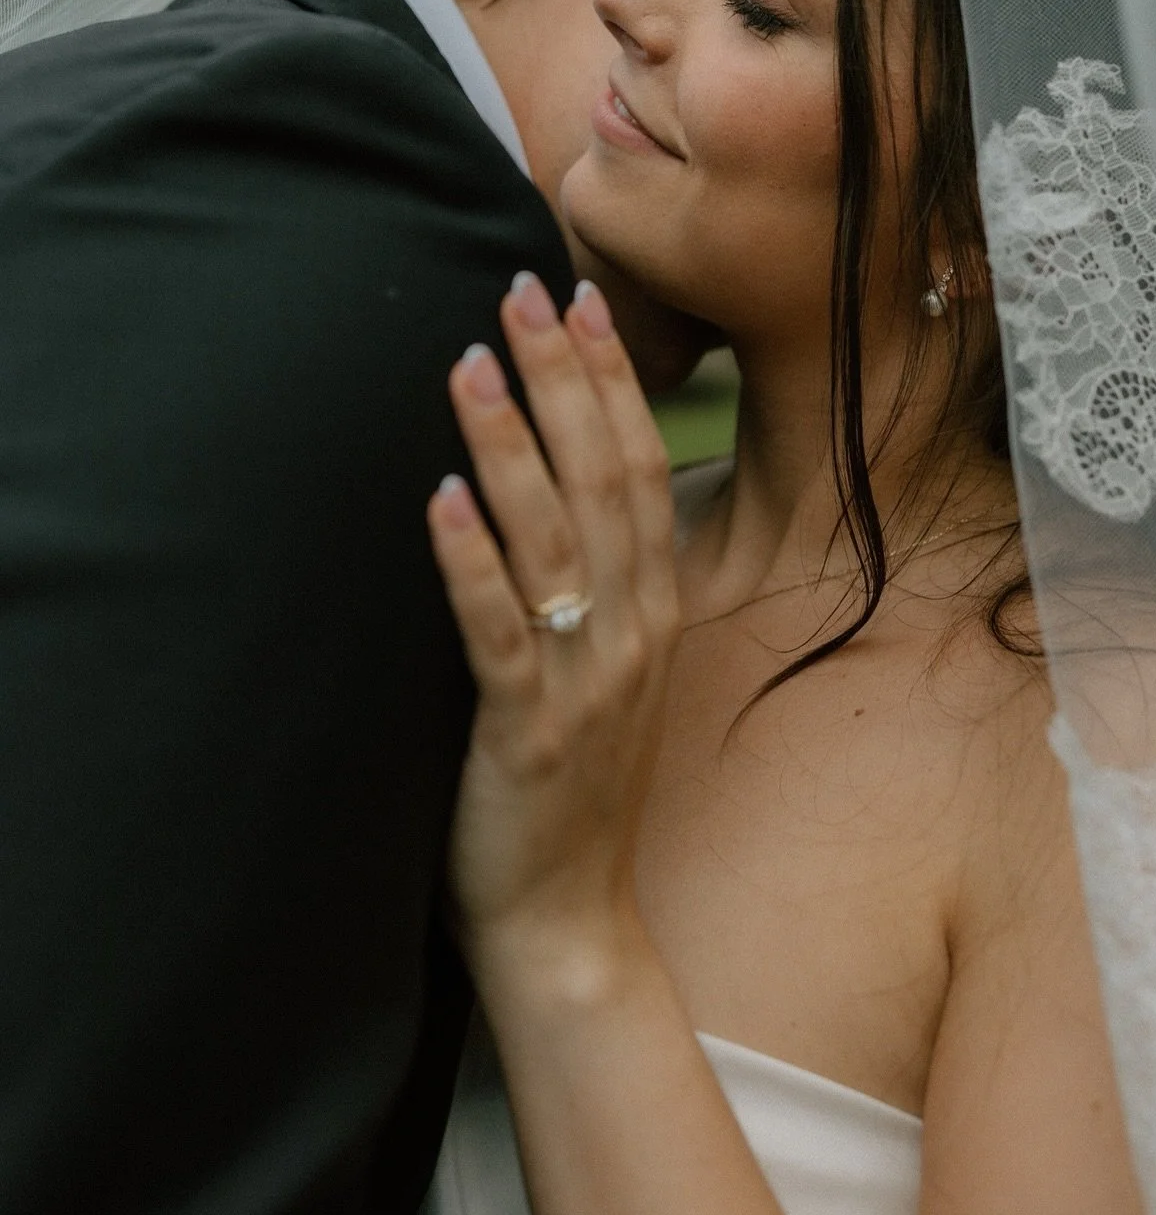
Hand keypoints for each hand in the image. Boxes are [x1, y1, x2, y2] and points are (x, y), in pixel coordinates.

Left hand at [427, 272, 679, 982]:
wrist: (570, 921)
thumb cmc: (578, 790)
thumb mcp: (609, 675)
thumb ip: (601, 588)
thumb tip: (563, 497)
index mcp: (656, 613)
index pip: (641, 470)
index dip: (612, 384)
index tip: (580, 303)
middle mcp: (633, 635)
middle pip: (604, 483)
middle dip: (564, 383)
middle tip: (521, 293)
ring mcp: (586, 684)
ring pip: (554, 543)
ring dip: (512, 449)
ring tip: (470, 366)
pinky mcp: (526, 733)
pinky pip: (499, 635)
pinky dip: (472, 566)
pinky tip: (440, 501)